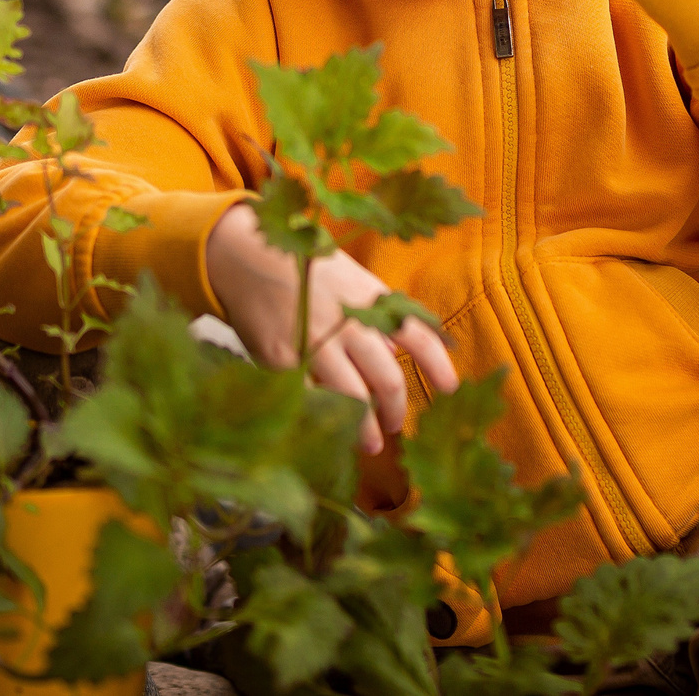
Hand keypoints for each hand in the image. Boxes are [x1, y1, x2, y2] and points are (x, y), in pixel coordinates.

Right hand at [204, 204, 458, 452]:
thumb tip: (405, 351)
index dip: (439, 366)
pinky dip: (326, 420)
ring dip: (367, 429)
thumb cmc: (305, 269)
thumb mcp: (352, 280)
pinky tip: (331, 431)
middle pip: (387, 379)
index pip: (418, 336)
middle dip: (396, 410)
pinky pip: (312, 399)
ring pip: (353, 399)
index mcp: (370, 300)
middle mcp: (348, 322)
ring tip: (372, 443)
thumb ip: (380, 314)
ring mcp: (314, 342)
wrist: (247, 255)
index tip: (451, 391)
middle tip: (396, 425)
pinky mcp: (282, 359)